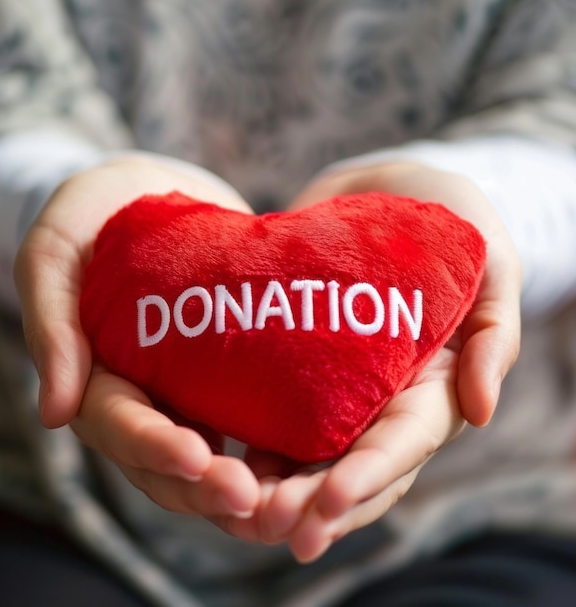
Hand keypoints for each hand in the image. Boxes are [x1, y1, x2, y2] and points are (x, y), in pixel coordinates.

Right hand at [14, 157, 259, 517]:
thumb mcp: (55, 252)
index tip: (199, 457)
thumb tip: (53, 414)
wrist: (151, 191)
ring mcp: (182, 391)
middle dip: (204, 486)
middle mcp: (139, 395)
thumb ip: (51, 323)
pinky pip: (241, 423)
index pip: (118, 425)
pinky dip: (266, 454)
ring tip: (285, 504)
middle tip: (252, 501)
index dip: (154, 446)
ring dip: (240, 487)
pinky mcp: (221, 376)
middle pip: (164, 461)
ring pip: (206, 459)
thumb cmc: (95, 214)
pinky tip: (304, 465)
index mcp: (93, 376)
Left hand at [216, 161, 521, 559]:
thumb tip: (483, 411)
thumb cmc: (450, 221)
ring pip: (312, 453)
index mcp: (434, 385)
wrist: (387, 190)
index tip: (325, 504)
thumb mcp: (490, 266)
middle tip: (267, 522)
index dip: (367, 476)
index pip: (403, 443)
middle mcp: (387, 399)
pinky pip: (279, 414)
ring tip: (236, 506)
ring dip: (277, 486)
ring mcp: (344, 387)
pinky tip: (219, 459)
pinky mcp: (304, 367)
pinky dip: (255, 444)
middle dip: (313, 500)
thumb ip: (493, 331)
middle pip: (352, 464)